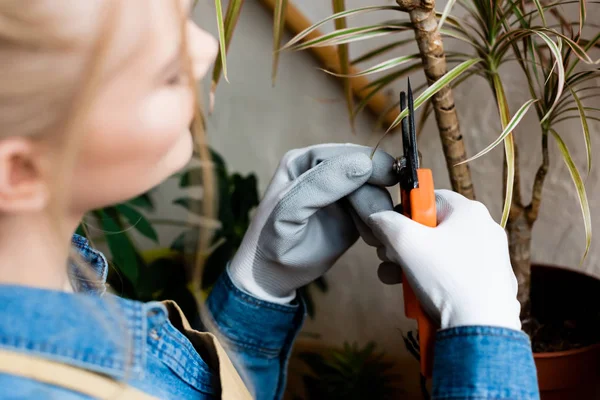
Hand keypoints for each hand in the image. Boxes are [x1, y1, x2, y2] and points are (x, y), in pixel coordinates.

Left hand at [228, 143, 396, 303]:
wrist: (272, 274)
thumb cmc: (271, 239)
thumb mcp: (289, 208)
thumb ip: (321, 183)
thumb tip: (362, 163)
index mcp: (306, 161)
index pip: (343, 153)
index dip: (370, 161)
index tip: (392, 175)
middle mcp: (326, 171)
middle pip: (364, 171)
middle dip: (374, 193)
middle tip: (381, 218)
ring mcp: (342, 193)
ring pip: (374, 192)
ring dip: (377, 212)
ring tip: (370, 237)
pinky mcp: (354, 214)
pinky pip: (375, 212)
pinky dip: (377, 224)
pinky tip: (370, 239)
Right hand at [366, 189, 520, 330]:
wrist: (480, 329)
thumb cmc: (446, 280)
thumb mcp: (405, 242)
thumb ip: (386, 222)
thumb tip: (377, 217)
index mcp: (469, 211)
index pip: (428, 197)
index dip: (403, 212)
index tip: (389, 231)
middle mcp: (484, 229)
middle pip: (433, 228)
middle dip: (404, 245)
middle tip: (389, 259)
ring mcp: (491, 258)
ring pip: (440, 254)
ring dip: (412, 266)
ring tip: (397, 281)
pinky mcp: (491, 283)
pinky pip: (453, 274)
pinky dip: (434, 282)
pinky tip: (420, 297)